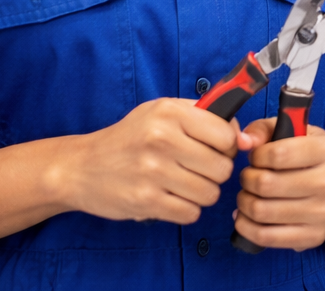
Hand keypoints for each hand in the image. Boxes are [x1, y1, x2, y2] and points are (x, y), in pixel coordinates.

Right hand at [52, 98, 238, 223]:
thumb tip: (243, 137)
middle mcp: (162, 139)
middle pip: (223, 168)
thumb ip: (203, 116)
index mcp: (169, 112)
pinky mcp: (146, 201)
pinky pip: (191, 213)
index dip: (228, 146)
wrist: (81, 167)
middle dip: (216, 172)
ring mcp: (153, 172)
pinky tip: (172, 198)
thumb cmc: (130, 138)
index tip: (216, 149)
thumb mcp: (160, 111)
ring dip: (202, 193)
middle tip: (198, 169)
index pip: (227, 135)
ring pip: (210, 193)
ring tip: (184, 184)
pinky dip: (187, 209)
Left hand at [234, 117, 324, 250]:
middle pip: (266, 184)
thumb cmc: (307, 159)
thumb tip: (243, 140)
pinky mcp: (314, 236)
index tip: (257, 158)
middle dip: (247, 179)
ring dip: (244, 202)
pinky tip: (245, 217)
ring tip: (247, 195)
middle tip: (249, 177)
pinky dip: (246, 226)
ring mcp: (324, 213)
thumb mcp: (293, 133)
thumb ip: (265, 129)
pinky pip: (266, 237)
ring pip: (262, 211)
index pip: (278, 153)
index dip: (257, 156)